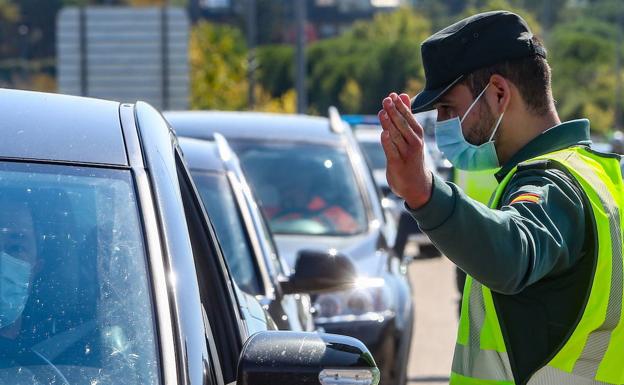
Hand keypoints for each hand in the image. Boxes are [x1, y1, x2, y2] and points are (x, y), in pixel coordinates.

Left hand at [379, 93, 432, 208]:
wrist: (416, 184)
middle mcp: (414, 143)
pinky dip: (388, 142)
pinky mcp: (397, 163)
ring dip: (389, 124)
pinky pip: (392, 151)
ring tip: (383, 112)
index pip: (408, 117)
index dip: (400, 106)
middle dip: (394, 112)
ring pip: (396, 136)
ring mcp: (406, 153)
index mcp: (417, 134)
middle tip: (386, 100)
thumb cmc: (411, 156)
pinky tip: (383, 133)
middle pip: (402, 125)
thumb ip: (405, 115)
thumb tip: (402, 95)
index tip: (393, 95)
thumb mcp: (411, 135)